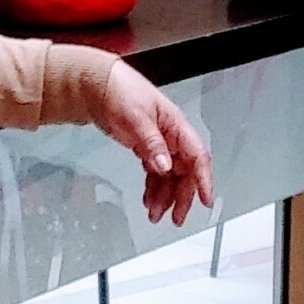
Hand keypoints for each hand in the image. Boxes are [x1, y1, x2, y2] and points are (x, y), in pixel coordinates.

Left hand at [92, 62, 214, 223]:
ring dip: (165, 196)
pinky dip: (153, 188)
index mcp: (176, 126)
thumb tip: (165, 167)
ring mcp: (159, 143)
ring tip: (155, 213)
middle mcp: (171, 136)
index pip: (198, 156)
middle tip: (175, 217)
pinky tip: (148, 199)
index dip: (204, 179)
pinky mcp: (146, 148)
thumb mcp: (136, 118)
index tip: (205, 199)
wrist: (97, 86)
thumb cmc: (120, 91)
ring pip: (170, 176)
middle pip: (185, 172)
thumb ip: (152, 144)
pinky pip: (156, 173)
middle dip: (182, 196)